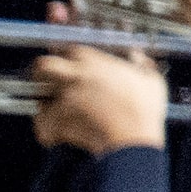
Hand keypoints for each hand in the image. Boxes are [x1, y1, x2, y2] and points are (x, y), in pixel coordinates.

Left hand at [31, 45, 168, 154]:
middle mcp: (75, 77)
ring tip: (55, 109)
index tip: (71, 61)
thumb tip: (136, 55)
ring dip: (44, 103)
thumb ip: (142, 63)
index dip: (68, 56)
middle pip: (43, 65)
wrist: (132, 142)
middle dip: (41, 72)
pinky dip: (46, 129)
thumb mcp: (151, 81)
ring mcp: (64, 99)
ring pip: (39, 96)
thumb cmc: (144, 112)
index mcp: (96, 62)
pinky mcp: (58, 121)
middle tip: (47, 80)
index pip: (70, 49)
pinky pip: (41, 123)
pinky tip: (56, 133)